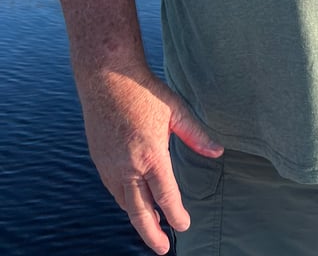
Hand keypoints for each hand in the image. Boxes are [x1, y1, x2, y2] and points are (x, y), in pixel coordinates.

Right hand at [80, 68, 223, 254]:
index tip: (184, 225)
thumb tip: (218, 152)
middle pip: (139, 213)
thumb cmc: (144, 92)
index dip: (176, 215)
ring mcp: (109, 166)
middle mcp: (127, 166)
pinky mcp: (99, 161)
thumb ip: (196, 135)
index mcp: (150, 155)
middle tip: (164, 248)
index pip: (165, 197)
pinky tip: (136, 200)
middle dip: (152, 234)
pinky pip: (114, 190)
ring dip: (139, 217)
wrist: (107, 78)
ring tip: (153, 226)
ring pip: (125, 203)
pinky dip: (126, 201)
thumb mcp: (176, 110)